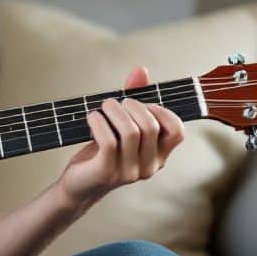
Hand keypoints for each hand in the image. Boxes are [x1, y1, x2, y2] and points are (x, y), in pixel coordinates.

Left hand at [54, 66, 184, 213]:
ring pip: (131, 132)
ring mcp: (129, 172)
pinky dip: (98, 122)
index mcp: (159, 156)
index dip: (163, 112)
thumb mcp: (120, 125)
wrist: (78, 184)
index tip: (143, 104)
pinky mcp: (107, 172)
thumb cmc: (102, 152)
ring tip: (103, 107)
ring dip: (114, 111)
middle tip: (114, 103)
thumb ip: (134, 98)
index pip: (177, 132)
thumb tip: (141, 70)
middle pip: (151, 126)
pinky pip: (109, 141)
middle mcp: (149, 166)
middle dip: (132, 105)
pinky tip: (91, 118)